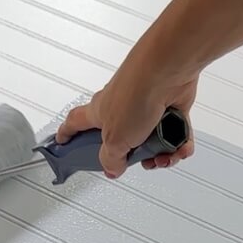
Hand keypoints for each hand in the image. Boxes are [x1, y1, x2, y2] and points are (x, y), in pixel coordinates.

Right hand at [56, 46, 196, 178]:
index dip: (67, 134)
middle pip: (122, 141)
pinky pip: (176, 135)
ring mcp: (147, 109)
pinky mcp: (171, 108)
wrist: (168, 72)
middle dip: (133, 158)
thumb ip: (111, 159)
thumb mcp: (115, 140)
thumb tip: (112, 169)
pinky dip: (180, 145)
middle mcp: (121, 109)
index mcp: (100, 113)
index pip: (75, 123)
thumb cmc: (136, 94)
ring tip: (164, 157)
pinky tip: (180, 148)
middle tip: (139, 162)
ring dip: (161, 155)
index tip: (62, 143)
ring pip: (152, 143)